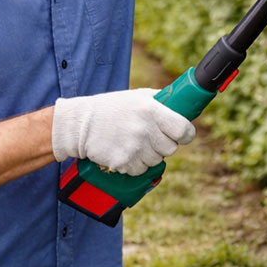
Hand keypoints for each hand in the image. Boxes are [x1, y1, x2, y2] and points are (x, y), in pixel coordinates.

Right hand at [51, 88, 195, 175]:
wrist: (80, 124)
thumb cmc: (111, 108)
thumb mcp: (138, 96)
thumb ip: (161, 101)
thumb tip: (183, 104)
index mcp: (152, 111)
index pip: (183, 130)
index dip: (186, 134)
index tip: (183, 135)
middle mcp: (145, 130)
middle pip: (171, 148)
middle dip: (164, 144)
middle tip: (151, 137)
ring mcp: (134, 148)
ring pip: (156, 161)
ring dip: (149, 155)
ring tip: (134, 142)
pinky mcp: (123, 162)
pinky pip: (140, 170)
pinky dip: (135, 164)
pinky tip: (125, 151)